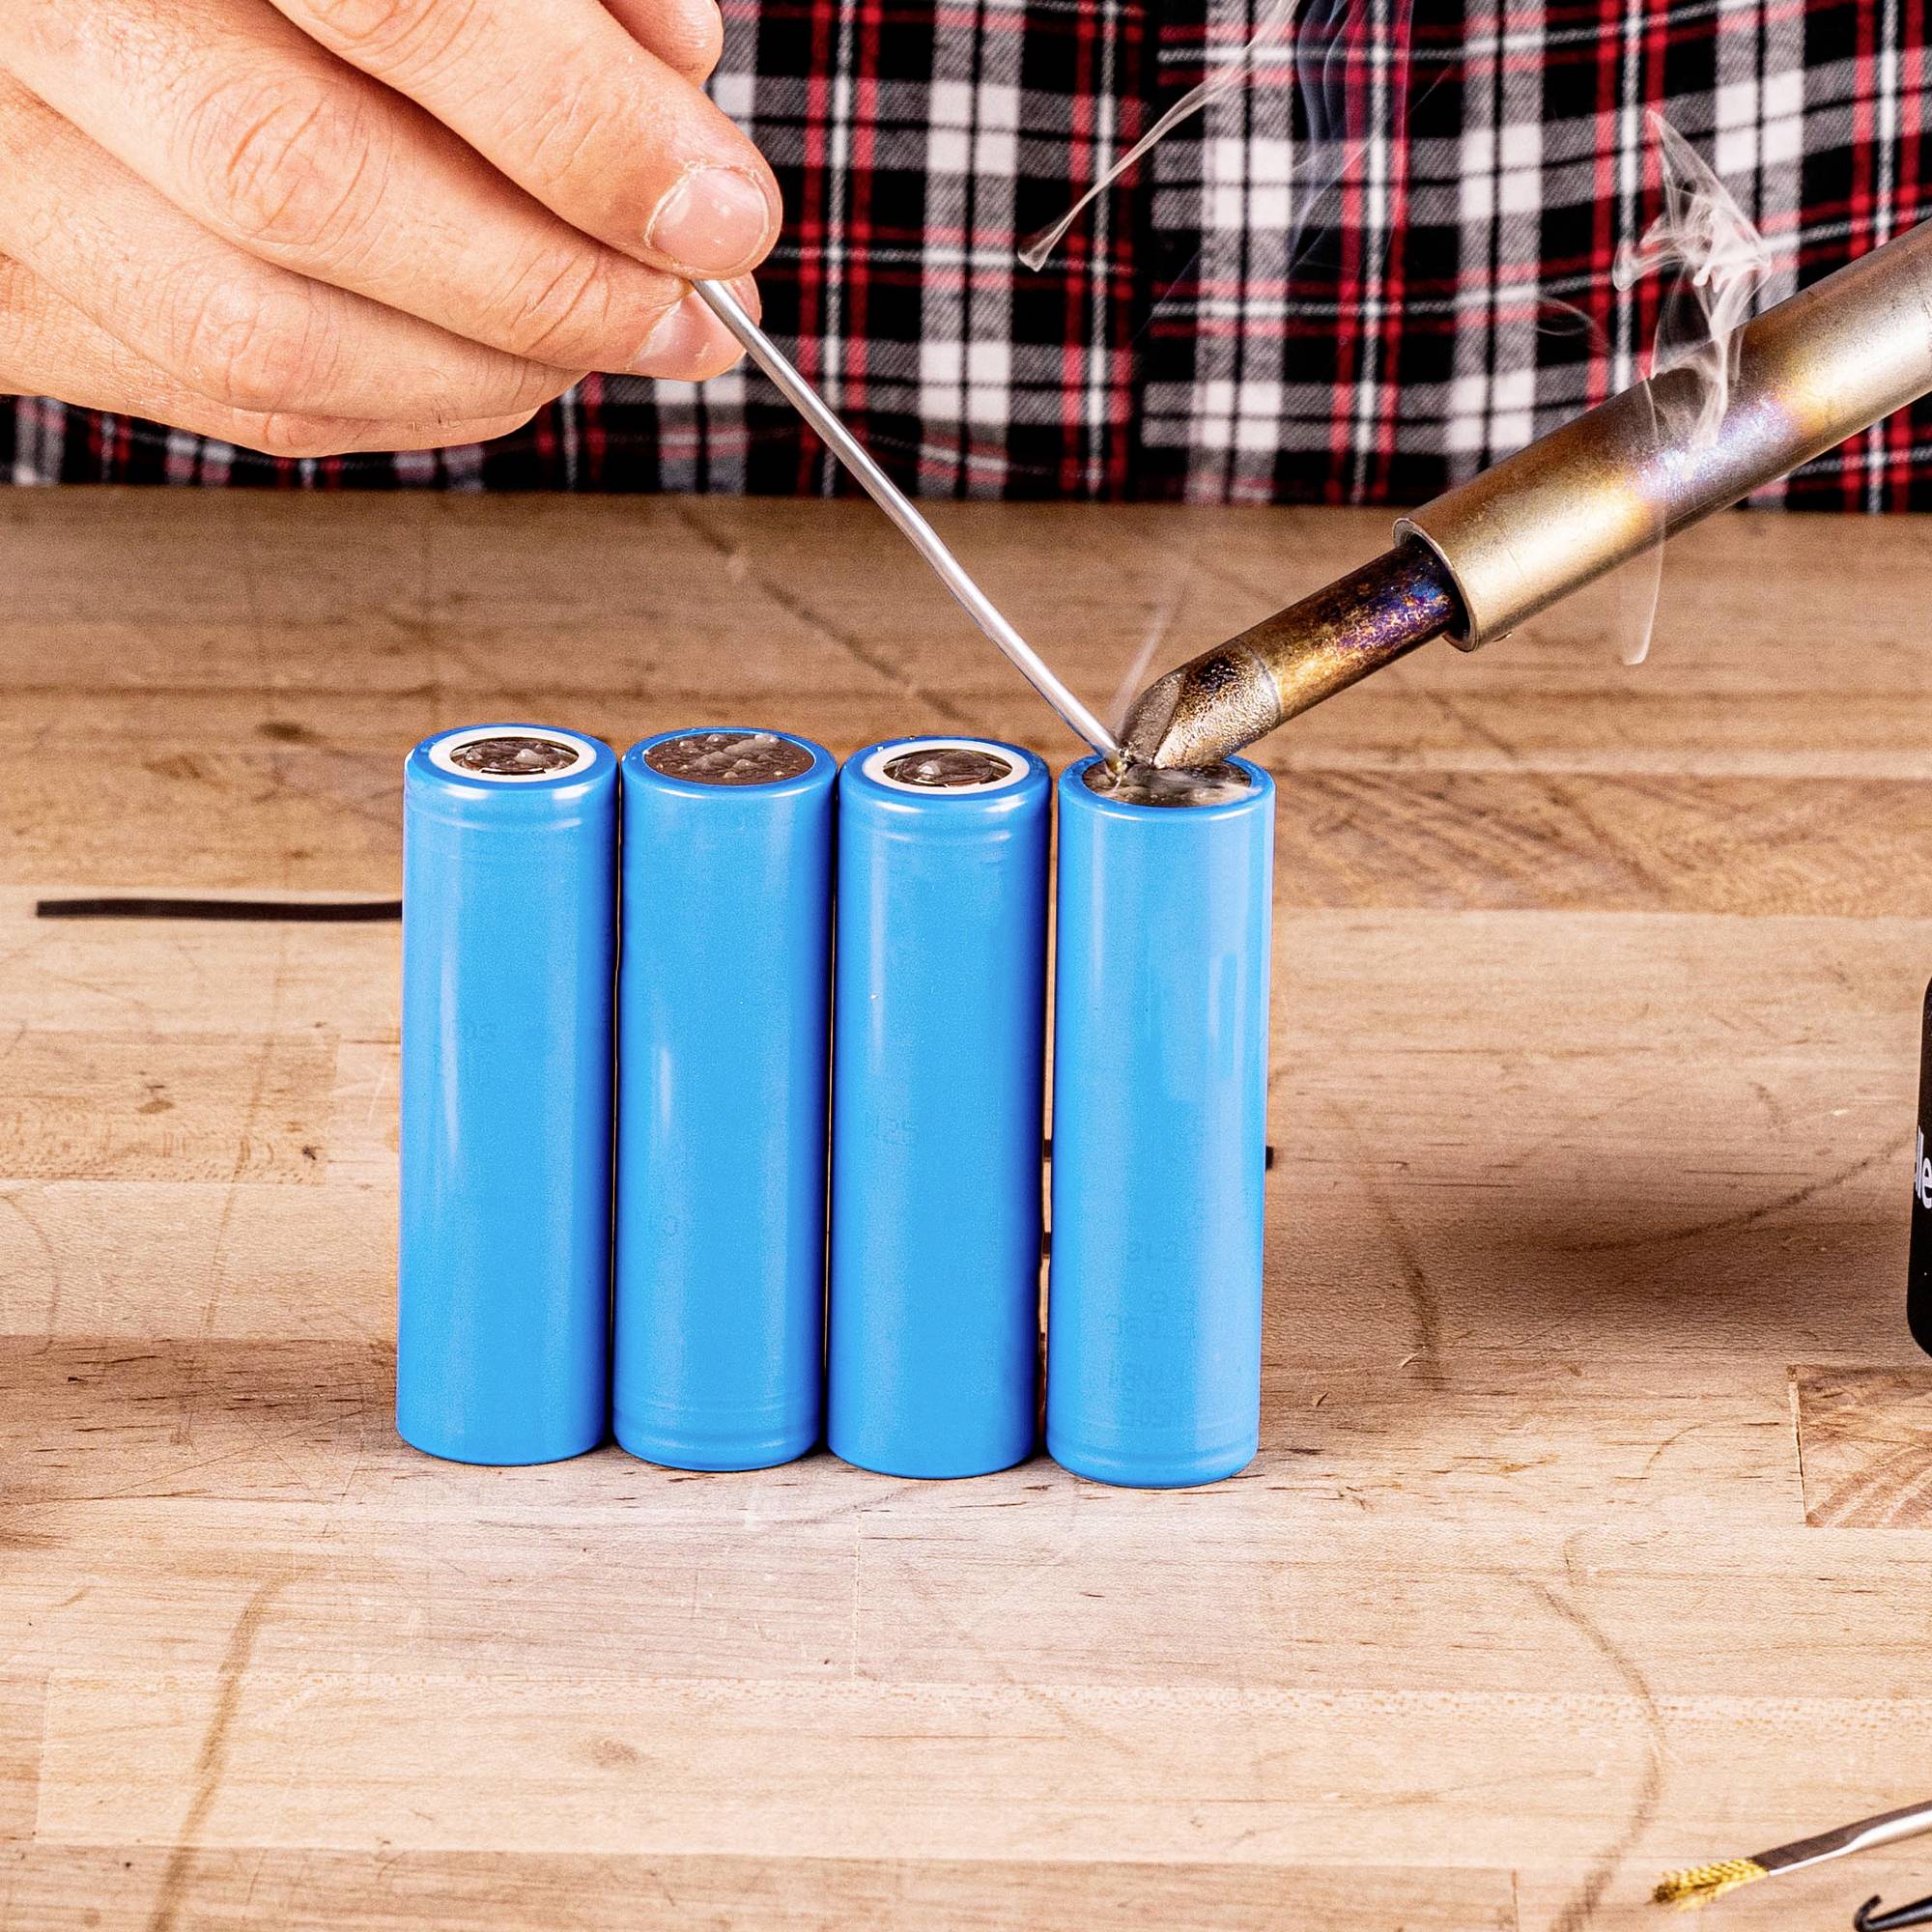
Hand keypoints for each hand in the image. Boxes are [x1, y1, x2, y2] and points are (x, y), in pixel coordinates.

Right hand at [0, 0, 779, 455]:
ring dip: (484, 373)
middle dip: (547, 282)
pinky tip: (495, 370)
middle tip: (684, 307)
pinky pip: (220, 399)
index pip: (397, 0)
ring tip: (611, 343)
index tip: (720, 211)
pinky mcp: (3, 296)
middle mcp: (32, 15)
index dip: (583, 130)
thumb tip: (676, 85)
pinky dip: (397, 406)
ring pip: (259, 335)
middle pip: (306, 186)